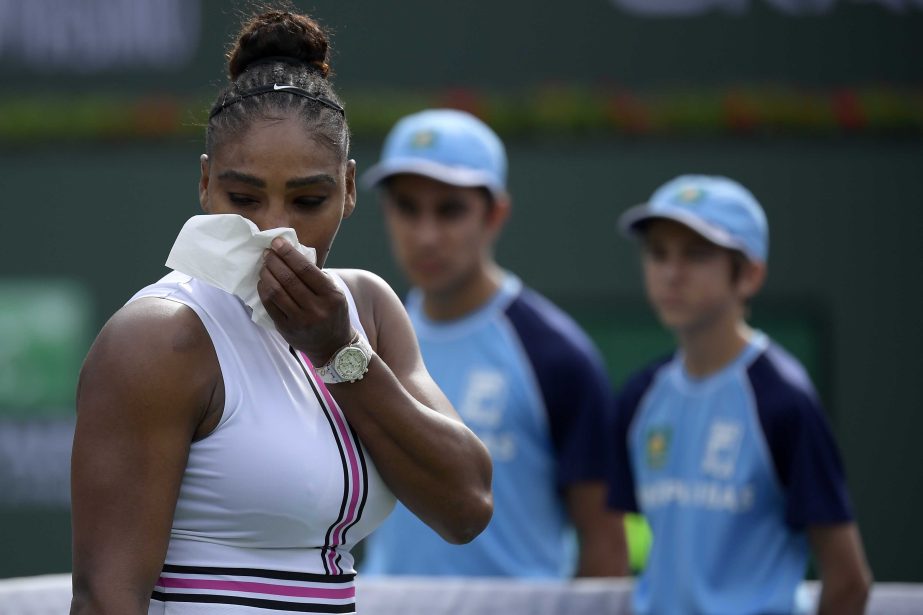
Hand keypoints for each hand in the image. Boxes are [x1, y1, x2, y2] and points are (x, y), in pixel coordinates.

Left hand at [258, 237, 352, 364]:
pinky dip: (263, 290)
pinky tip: (263, 282)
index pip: (306, 269)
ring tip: (264, 265)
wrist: (333, 346)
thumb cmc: (333, 313)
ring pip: (276, 292)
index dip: (289, 254)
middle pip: (289, 279)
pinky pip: (269, 305)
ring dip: (266, 274)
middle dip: (275, 261)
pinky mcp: (286, 329)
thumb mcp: (334, 293)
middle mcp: (317, 309)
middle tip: (267, 252)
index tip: (277, 242)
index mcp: (331, 296)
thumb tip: (290, 254)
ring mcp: (300, 321)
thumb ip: (316, 277)